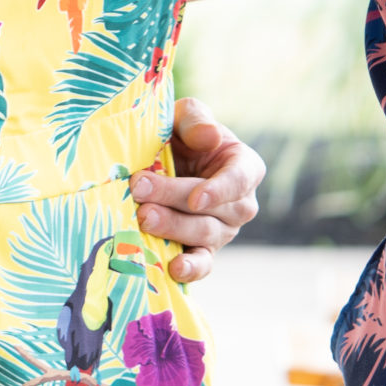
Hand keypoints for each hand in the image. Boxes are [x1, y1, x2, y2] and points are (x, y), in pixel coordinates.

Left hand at [129, 96, 263, 281]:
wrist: (162, 159)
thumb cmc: (180, 134)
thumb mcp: (185, 116)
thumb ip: (196, 120)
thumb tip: (211, 136)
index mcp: (245, 167)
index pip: (239, 180)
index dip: (218, 191)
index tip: (195, 198)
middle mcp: (240, 204)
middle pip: (213, 209)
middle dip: (175, 201)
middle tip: (140, 192)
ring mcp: (223, 230)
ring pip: (203, 234)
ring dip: (172, 228)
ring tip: (143, 216)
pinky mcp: (203, 249)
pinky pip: (202, 264)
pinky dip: (190, 269)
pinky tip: (173, 269)